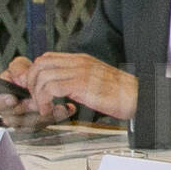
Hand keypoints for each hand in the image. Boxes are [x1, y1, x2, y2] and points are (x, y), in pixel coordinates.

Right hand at [0, 56, 67, 131]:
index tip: (13, 99)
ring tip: (58, 106)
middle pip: (12, 116)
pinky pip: (44, 126)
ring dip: (45, 115)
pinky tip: (66, 109)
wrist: (43, 82)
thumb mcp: (20, 66)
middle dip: (27, 108)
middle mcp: (7, 111)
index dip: (0, 101)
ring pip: (30, 124)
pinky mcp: (35, 125)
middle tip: (37, 102)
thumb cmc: (26, 75)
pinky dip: (57, 116)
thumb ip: (17, 68)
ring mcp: (20, 121)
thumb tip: (21, 77)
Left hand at [22, 53, 137, 122]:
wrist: (138, 96)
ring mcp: (79, 72)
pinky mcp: (81, 84)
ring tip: (44, 108)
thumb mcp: (95, 83)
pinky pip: (51, 89)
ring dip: (37, 95)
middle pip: (40, 63)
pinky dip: (45, 101)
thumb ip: (77, 82)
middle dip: (31, 83)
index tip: (36, 90)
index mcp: (81, 60)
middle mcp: (78, 62)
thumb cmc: (121, 94)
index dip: (36, 74)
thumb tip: (60, 90)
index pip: (47, 58)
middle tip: (37, 99)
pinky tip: (51, 111)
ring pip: (42, 76)